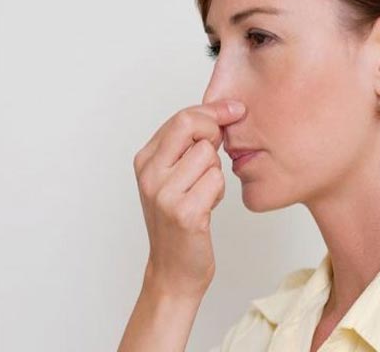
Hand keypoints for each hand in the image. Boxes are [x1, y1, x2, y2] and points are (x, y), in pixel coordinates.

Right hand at [132, 99, 246, 298]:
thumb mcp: (173, 178)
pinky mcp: (183, 213)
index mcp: (145, 160)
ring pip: (208, 155)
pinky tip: (207, 207)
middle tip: (219, 150)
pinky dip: (219, 192)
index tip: (235, 110)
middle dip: (215, 132)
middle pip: (191, 125)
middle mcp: (149, 174)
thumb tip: (220, 113)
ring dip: (216, 171)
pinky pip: (216, 181)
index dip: (212, 110)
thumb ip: (186, 146)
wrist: (174, 270)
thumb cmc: (180, 221)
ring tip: (205, 191)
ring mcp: (163, 194)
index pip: (181, 117)